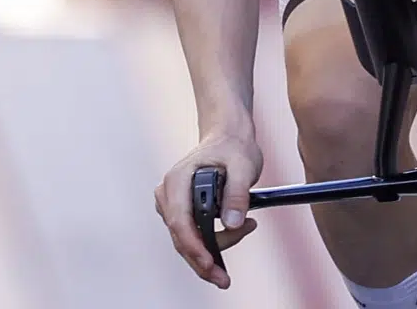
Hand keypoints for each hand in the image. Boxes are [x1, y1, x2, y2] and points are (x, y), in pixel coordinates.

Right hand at [154, 131, 262, 287]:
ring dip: (211, 251)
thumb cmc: (233, 147)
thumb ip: (238, 193)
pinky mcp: (181, 211)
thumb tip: (233, 223)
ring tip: (247, 230)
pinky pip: (191, 236)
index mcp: (177, 180)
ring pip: (186, 240)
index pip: (179, 221)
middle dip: (202, 260)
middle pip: (181, 237)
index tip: (210, 263)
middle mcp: (169, 193)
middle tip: (224, 279)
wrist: (228, 138)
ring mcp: (172, 204)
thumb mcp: (243, 165)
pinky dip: (210, 242)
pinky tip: (236, 232)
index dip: (193, 246)